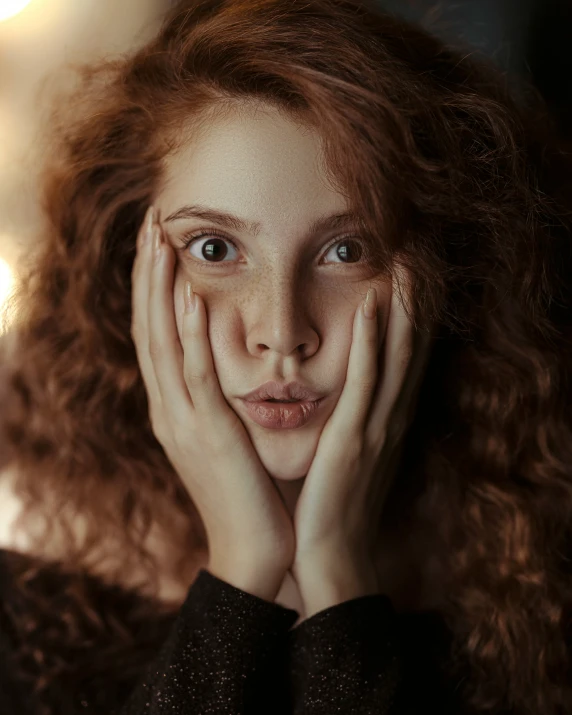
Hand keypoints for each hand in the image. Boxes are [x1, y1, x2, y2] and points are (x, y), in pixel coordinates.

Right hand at [131, 206, 293, 600]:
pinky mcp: (207, 435)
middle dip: (146, 274)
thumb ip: (218, 398)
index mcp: (175, 406)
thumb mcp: (227, 435)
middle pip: (148, 327)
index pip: (156, 333)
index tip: (158, 242)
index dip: (153, 286)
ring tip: (158, 240)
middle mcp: (168, 407)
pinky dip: (188, 335)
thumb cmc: (248, 490)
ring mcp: (182, 421)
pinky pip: (194, 378)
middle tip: (150, 221)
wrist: (253, 550)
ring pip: (161, 343)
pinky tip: (188, 297)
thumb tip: (226, 360)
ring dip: (159, 289)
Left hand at [291, 266, 433, 614]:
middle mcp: (389, 417)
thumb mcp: (348, 452)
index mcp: (384, 418)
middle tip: (418, 250)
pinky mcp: (354, 440)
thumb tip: (344, 390)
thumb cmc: (332, 504)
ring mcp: (375, 427)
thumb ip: (352, 418)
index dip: (412, 312)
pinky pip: (364, 384)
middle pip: (410, 347)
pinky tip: (370, 309)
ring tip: (405, 262)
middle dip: (416, 299)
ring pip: (395, 357)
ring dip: (402, 307)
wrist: (328, 556)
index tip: (410, 272)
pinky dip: (370, 344)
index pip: (403, 355)